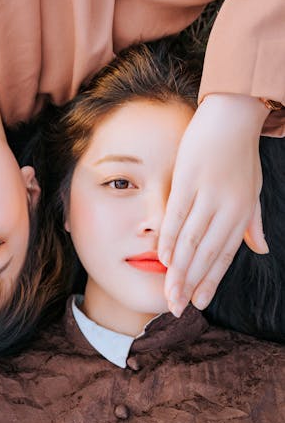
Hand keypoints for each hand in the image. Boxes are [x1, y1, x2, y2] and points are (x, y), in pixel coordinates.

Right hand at [159, 94, 268, 316]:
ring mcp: (208, 193)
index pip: (224, 255)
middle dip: (190, 283)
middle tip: (176, 307)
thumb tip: (260, 250)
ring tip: (168, 291)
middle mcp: (227, 207)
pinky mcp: (189, 178)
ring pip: (190, 239)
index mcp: (242, 212)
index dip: (210, 281)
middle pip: (205, 253)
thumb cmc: (242, 154)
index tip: (197, 302)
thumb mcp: (254, 189)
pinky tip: (162, 256)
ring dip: (178, 268)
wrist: (233, 116)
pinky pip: (177, 214)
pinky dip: (169, 236)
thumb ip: (253, 222)